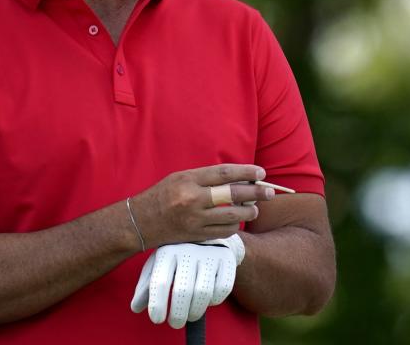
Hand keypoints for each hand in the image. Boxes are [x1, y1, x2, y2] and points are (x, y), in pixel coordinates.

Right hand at [128, 164, 274, 247]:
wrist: (139, 222)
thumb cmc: (161, 196)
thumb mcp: (179, 178)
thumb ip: (205, 178)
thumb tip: (237, 178)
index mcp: (188, 180)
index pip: (224, 173)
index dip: (246, 173)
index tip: (261, 173)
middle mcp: (192, 199)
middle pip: (232, 194)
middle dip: (256, 193)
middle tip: (269, 192)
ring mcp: (195, 219)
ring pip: (233, 215)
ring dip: (249, 212)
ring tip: (255, 209)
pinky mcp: (196, 236)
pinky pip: (224, 231)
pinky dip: (235, 225)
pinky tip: (237, 220)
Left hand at [130, 234, 244, 327]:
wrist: (207, 236)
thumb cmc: (177, 255)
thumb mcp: (158, 264)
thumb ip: (146, 285)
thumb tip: (135, 307)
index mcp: (167, 251)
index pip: (159, 281)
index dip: (157, 304)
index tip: (157, 320)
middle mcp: (188, 250)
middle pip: (183, 291)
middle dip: (178, 314)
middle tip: (175, 323)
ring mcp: (209, 254)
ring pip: (204, 293)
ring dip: (195, 311)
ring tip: (189, 316)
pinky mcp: (227, 259)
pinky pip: (222, 288)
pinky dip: (215, 301)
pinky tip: (207, 300)